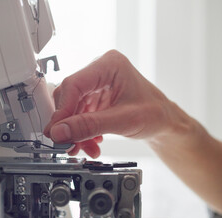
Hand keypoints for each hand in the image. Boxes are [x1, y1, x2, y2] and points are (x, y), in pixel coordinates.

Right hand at [44, 50, 174, 157]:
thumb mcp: (123, 120)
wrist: (165, 122)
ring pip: (71, 108)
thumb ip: (89, 126)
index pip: (74, 85)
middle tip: (66, 144)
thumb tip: (60, 131)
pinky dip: (81, 132)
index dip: (62, 110)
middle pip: (69, 97)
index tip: (56, 132)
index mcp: (109, 65)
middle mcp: (99, 71)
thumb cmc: (155, 113)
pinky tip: (90, 143)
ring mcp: (95, 85)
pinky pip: (78, 115)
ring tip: (81, 148)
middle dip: (68, 124)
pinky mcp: (94, 98)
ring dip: (75, 132)